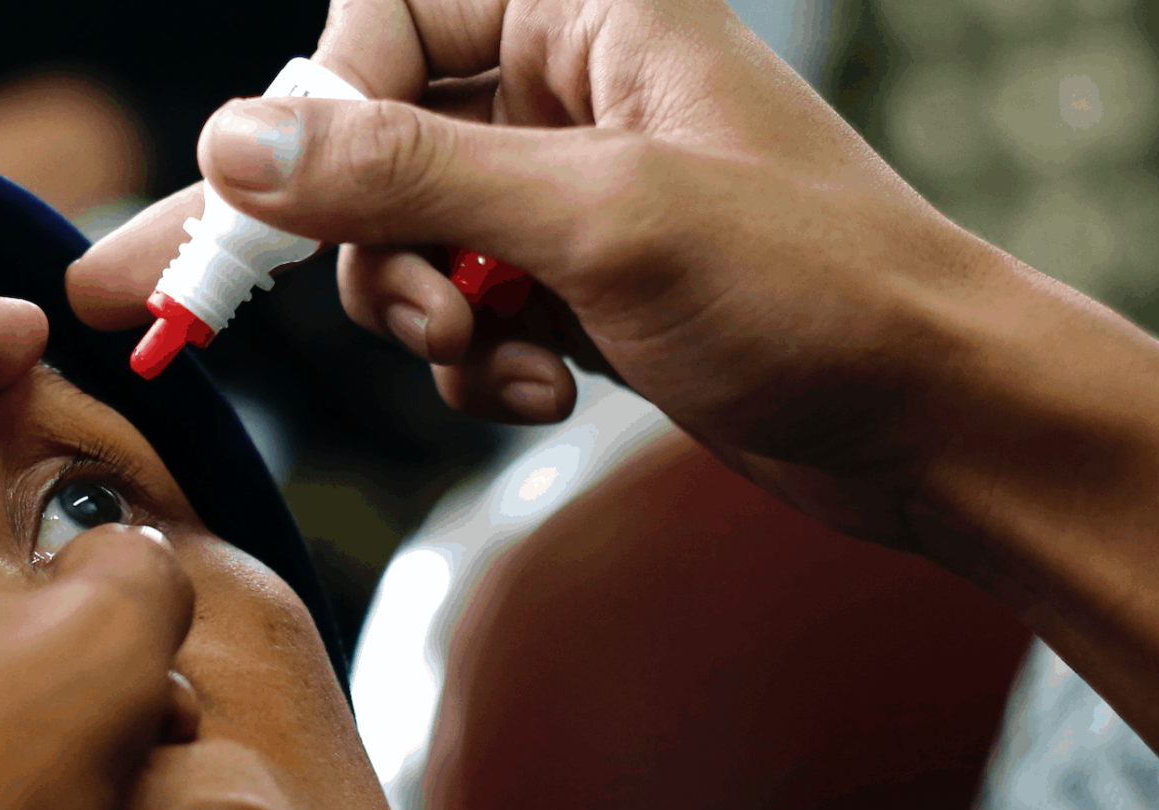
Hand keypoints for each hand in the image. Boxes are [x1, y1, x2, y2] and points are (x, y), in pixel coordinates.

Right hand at [67, 0, 1121, 547]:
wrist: (931, 419)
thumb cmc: (816, 286)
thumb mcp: (597, 218)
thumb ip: (406, 177)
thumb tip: (238, 144)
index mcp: (583, 12)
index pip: (380, 28)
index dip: (314, 119)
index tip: (259, 212)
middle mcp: (566, 90)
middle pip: (368, 143)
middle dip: (342, 245)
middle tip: (228, 308)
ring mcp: (566, 195)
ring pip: (403, 245)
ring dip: (423, 322)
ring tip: (498, 359)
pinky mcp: (573, 286)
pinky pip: (459, 315)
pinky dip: (476, 366)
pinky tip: (540, 390)